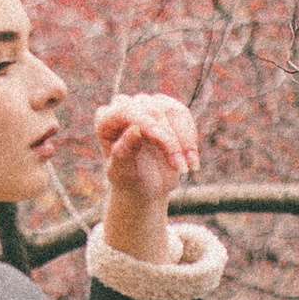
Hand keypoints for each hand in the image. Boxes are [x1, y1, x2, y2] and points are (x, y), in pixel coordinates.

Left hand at [95, 92, 198, 266]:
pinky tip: (192, 162)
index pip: (127, 111)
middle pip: (151, 107)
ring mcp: (146, 107)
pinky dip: (191, 137)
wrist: (143, 192)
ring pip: (171, 108)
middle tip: (181, 166)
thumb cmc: (127, 185)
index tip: (167, 152)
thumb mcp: (122, 175)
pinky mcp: (167, 111)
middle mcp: (124, 108)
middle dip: (169, 138)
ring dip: (184, 139)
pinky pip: (184, 114)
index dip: (148, 127)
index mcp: (106, 121)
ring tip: (188, 168)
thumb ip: (124, 151)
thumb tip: (136, 129)